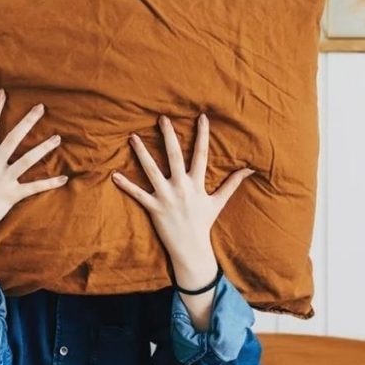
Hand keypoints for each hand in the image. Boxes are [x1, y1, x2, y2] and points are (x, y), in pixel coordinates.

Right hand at [0, 89, 66, 313]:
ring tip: (58, 137)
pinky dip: (50, 183)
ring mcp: (4, 180)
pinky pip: (34, 188)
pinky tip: (64, 178)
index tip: (3, 93)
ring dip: (44, 149)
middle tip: (41, 107)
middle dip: (27, 122)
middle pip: (12, 139)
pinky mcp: (12, 195)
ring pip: (27, 160)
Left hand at [112, 114, 253, 329]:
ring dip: (141, 153)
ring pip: (151, 170)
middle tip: (161, 118)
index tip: (201, 117)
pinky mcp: (153, 208)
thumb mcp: (219, 202)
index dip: (202, 135)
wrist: (191, 248)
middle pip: (174, 156)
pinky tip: (114, 174)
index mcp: (197, 184)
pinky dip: (126, 185)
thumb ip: (233, 183)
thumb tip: (250, 168)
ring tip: (132, 137)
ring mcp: (166, 197)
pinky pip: (137, 194)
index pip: (201, 155)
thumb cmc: (203, 222)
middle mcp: (181, 187)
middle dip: (168, 136)